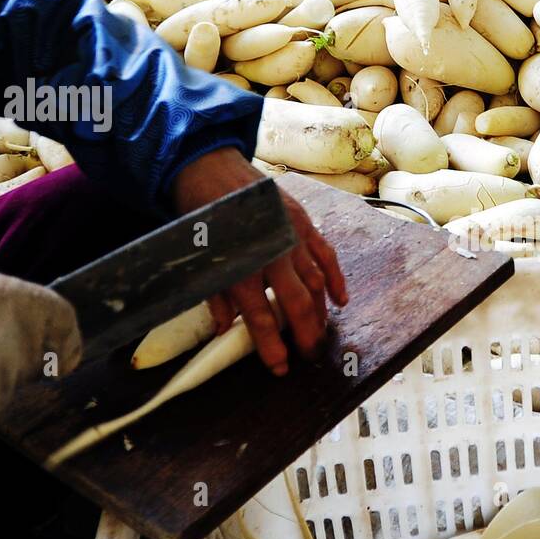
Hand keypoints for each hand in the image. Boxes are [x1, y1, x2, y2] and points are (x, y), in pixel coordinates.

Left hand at [171, 147, 347, 374]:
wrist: (211, 170)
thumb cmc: (203, 219)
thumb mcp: (199, 261)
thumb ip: (216, 297)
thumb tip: (225, 329)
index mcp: (241, 267)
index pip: (261, 317)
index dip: (271, 346)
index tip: (280, 368)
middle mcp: (271, 254)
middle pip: (297, 303)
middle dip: (306, 334)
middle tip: (311, 355)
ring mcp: (292, 237)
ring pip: (315, 283)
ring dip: (320, 311)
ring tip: (321, 333)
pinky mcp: (303, 223)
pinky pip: (327, 255)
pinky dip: (336, 279)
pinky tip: (340, 300)